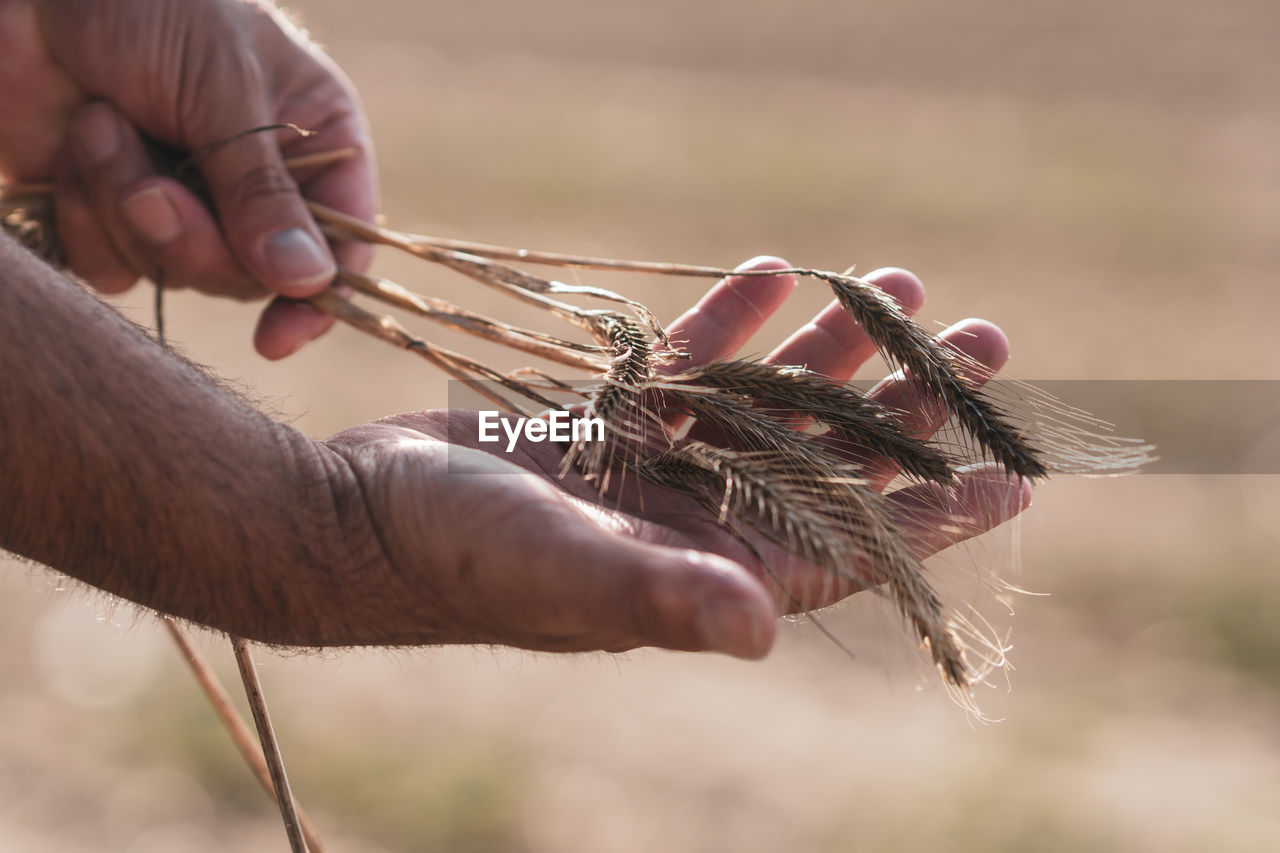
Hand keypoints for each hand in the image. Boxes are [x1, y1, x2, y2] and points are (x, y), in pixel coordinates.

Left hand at [0, 0, 376, 357]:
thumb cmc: (154, 5)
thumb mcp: (224, 88)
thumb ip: (263, 191)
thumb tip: (308, 283)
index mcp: (317, 141)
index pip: (342, 243)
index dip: (316, 298)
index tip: (278, 336)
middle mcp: (260, 183)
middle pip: (252, 273)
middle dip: (191, 236)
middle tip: (149, 187)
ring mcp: (188, 203)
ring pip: (178, 272)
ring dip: (126, 207)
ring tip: (102, 125)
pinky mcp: (117, 215)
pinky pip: (115, 265)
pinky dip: (86, 216)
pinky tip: (78, 145)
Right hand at [319, 259, 1031, 658]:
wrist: (361, 511)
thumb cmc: (459, 557)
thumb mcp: (563, 573)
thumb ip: (662, 595)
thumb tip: (761, 630)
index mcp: (711, 572)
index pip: (850, 545)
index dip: (936, 512)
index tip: (1014, 472)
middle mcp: (700, 521)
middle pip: (832, 458)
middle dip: (907, 406)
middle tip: (985, 346)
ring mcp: (659, 467)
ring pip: (774, 400)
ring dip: (837, 350)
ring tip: (904, 292)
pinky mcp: (612, 421)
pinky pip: (692, 366)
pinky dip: (732, 324)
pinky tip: (770, 274)